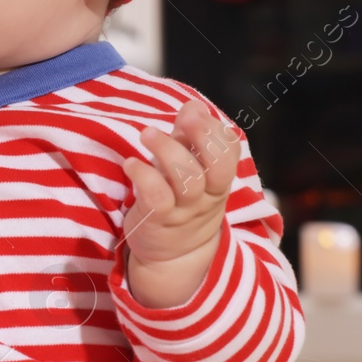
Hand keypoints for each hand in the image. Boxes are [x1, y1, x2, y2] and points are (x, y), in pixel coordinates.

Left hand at [121, 98, 239, 308]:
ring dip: (167, 151)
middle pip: (217, 167)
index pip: (230, 152)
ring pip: (187, 180)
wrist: (170, 255)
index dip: (215, 130)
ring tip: (147, 133)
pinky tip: (131, 164)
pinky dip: (144, 176)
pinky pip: (157, 198)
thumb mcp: (190, 168)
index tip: (194, 112)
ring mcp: (183, 210)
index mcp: (217, 180)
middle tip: (184, 117)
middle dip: (204, 136)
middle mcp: (206, 196)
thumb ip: (189, 137)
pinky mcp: (158, 221)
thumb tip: (193, 105)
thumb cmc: (177, 199)